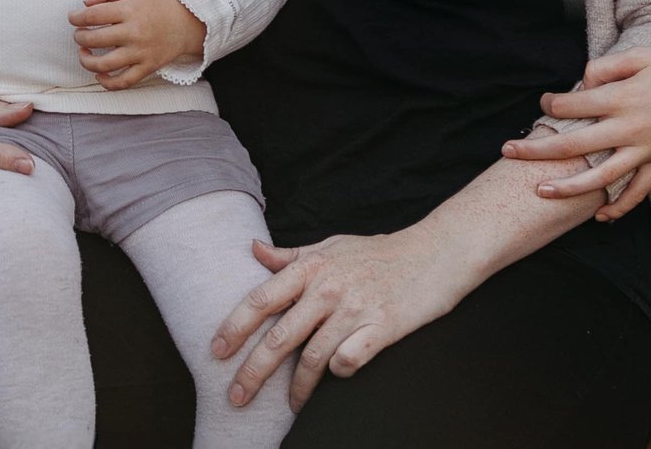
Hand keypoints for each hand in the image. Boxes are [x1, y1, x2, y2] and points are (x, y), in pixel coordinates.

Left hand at [69, 0, 204, 91]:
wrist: (191, 21)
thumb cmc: (161, 2)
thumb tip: (85, 3)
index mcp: (131, 10)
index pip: (93, 16)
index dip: (76, 18)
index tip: (72, 17)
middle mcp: (135, 32)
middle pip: (94, 40)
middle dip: (79, 37)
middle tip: (79, 34)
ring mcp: (141, 53)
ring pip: (105, 65)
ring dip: (86, 61)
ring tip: (83, 54)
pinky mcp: (148, 67)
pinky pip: (123, 82)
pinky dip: (107, 82)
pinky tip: (99, 74)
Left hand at [211, 229, 463, 411]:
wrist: (434, 252)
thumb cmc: (378, 253)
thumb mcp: (330, 246)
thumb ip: (290, 256)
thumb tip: (253, 249)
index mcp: (311, 266)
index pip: (261, 299)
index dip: (234, 327)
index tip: (216, 352)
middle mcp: (328, 287)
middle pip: (280, 337)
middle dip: (253, 371)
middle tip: (236, 396)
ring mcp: (355, 308)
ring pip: (313, 357)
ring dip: (297, 387)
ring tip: (289, 403)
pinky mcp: (382, 327)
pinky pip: (348, 361)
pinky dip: (339, 372)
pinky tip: (338, 374)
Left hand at [499, 48, 650, 220]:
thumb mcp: (641, 55)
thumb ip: (607, 66)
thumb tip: (581, 81)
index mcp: (621, 99)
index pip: (574, 106)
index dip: (552, 105)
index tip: (544, 104)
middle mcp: (628, 129)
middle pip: (574, 145)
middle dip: (538, 149)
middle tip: (509, 151)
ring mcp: (644, 152)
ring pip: (600, 177)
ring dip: (568, 188)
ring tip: (540, 192)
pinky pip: (637, 193)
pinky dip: (618, 207)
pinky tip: (597, 216)